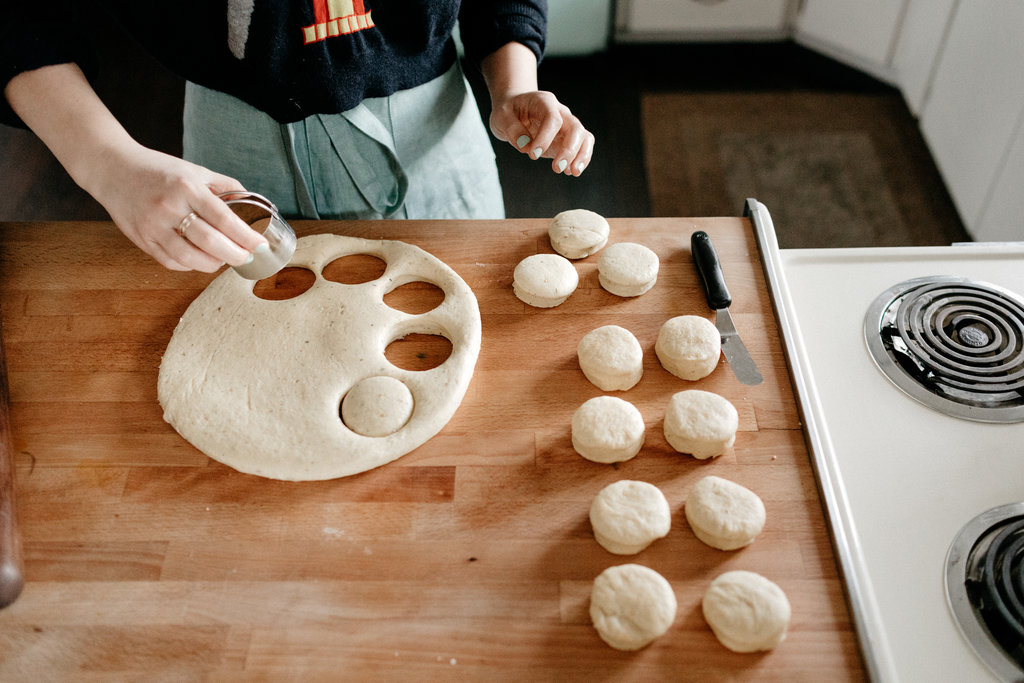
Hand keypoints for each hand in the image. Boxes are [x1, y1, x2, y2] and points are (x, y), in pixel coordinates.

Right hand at [5, 63, 265, 272]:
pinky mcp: (141, 239)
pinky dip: (190, 265)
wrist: (111, 169)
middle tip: (247, 258)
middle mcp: (169, 208)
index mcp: (186, 188)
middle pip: (209, 242)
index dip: (245, 236)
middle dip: (234, 255)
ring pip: (190, 258)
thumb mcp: (193, 170)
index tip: (261, 245)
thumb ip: (224, 187)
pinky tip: (201, 260)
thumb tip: (252, 203)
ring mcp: (152, 226)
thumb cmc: (158, 169)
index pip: (223, 218)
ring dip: (213, 264)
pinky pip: (171, 262)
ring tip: (225, 260)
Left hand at [489, 90, 594, 176]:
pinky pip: (582, 147)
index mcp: (544, 102)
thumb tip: (525, 146)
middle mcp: (560, 112)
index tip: (532, 155)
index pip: (553, 118)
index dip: (545, 137)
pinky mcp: (567, 139)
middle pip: (575, 127)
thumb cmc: (508, 111)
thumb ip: (512, 129)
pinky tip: (570, 171)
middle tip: (557, 168)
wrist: (515, 110)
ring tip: (572, 172)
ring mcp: (566, 126)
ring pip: (584, 137)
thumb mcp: (501, 116)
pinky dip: (580, 159)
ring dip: (581, 156)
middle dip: (569, 149)